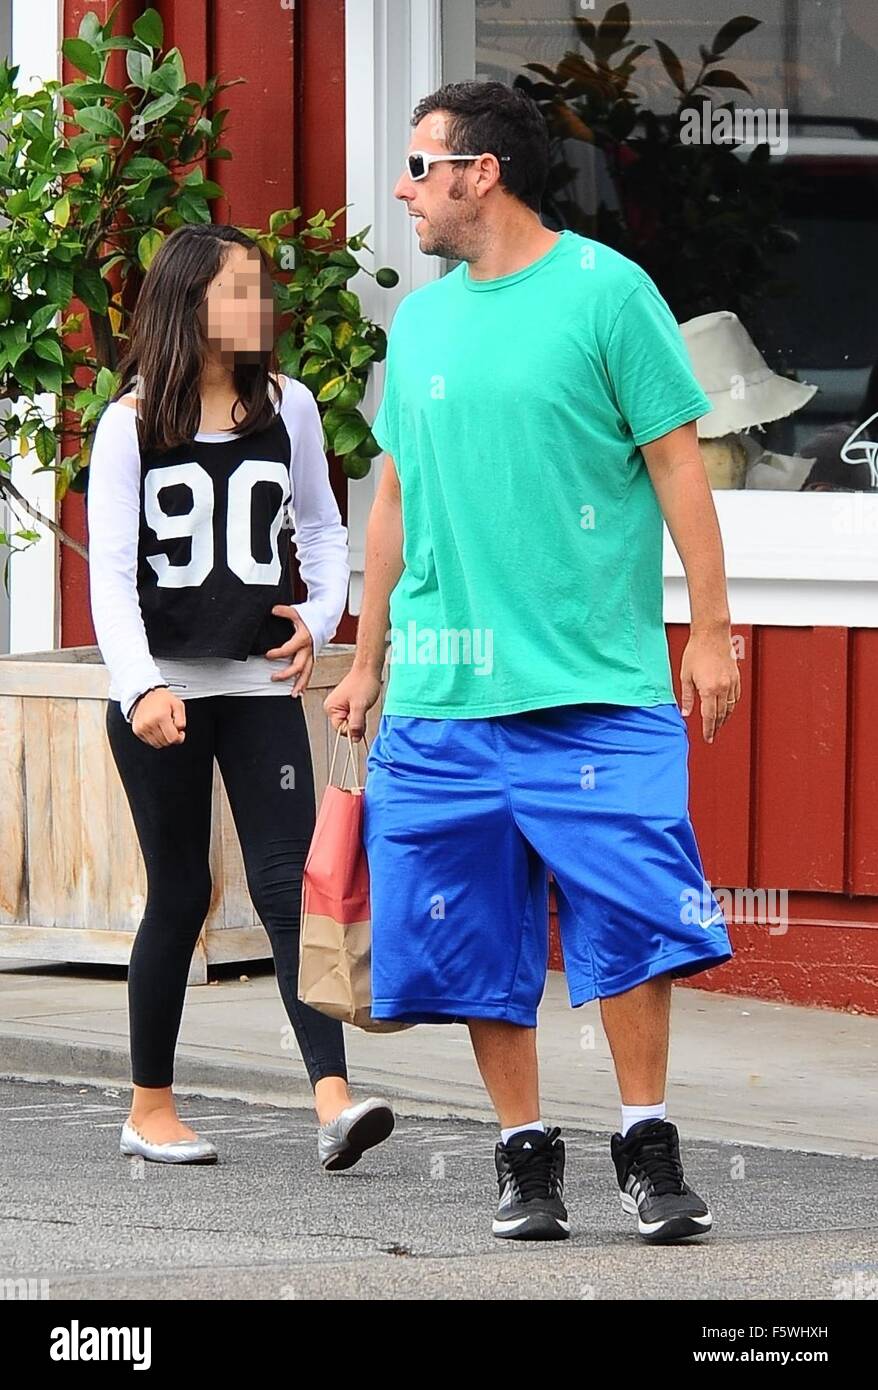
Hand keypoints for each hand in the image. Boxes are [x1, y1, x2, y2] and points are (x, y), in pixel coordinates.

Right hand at [132, 688, 186, 747]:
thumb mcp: (178, 704)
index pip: (172, 738)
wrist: (145, 694)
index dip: (179, 738)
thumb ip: (182, 720)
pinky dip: (155, 738)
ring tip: (164, 728)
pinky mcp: (137, 730)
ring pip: (157, 744)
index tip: (180, 734)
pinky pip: (149, 742)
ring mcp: (142, 728)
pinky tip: (157, 729)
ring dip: (163, 739)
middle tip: (172, 728)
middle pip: (165, 743)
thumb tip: (179, 731)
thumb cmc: (161, 699)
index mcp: (160, 716)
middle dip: (171, 738)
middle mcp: (149, 723)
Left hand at [266, 605, 314, 696]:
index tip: (268, 655)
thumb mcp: (297, 612)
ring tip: (293, 694)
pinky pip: (309, 671)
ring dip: (300, 684)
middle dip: (286, 674)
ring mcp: (312, 655)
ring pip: (306, 672)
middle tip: (273, 677)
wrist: (327, 617)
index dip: (277, 653)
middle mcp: (309, 649)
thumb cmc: (313, 615)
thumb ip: (285, 612)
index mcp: (304, 639)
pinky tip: (300, 691)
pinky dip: (305, 682)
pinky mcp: (313, 657)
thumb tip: (273, 610)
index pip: (288, 649)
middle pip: (298, 666)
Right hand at [324, 665, 382, 739]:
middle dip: (356, 722)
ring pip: (350, 722)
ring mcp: (339, 706)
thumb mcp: (360, 706)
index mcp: (331, 708)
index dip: (353, 727)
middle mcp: (332, 708)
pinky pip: (353, 716)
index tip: (361, 718)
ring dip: (359, 717)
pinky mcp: (346, 704)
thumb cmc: (363, 683)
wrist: (368, 669)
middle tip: (362, 709)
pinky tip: (362, 704)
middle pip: (345, 727)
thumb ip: (356, 724)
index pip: (341, 730)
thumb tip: (354, 739)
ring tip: (362, 704)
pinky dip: (360, 713)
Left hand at [680, 629, 740, 743]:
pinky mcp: (736, 677)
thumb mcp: (685, 675)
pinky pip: (736, 697)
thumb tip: (685, 712)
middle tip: (712, 735)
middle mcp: (723, 688)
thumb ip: (686, 696)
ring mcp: (731, 682)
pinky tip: (727, 708)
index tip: (708, 738)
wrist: (711, 634)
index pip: (709, 717)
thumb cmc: (697, 651)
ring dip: (725, 718)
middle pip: (721, 714)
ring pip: (730, 707)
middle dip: (716, 727)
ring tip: (719, 725)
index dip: (708, 730)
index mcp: (709, 689)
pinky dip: (732, 706)